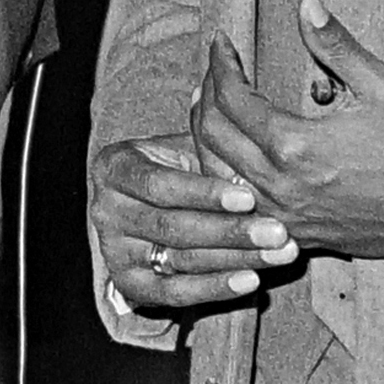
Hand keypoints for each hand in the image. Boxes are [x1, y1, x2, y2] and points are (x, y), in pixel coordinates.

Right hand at [92, 97, 287, 346]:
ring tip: (279, 253)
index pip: (159, 185)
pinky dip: (215, 289)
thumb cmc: (180, 170)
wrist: (152, 209)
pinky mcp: (129, 284)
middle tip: (278, 231)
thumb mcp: (184, 149)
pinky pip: (174, 293)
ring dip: (235, 259)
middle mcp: (105, 210)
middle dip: (231, 231)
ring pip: (180, 259)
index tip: (248, 196)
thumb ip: (207, 137)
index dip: (204, 193)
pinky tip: (251, 281)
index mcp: (113, 167)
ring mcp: (114, 250)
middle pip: (173, 226)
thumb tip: (240, 90)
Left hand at [198, 4, 383, 265]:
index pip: (231, 98)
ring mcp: (284, 216)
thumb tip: (306, 3)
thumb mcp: (382, 86)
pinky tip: (227, 163)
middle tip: (214, 70)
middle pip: (212, 136)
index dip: (220, 64)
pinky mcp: (296, 235)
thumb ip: (335, 45)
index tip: (222, 42)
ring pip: (215, 177)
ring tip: (210, 109)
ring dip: (205, 139)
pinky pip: (238, 210)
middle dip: (206, 96)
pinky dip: (220, 181)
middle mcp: (279, 185)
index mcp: (294, 146)